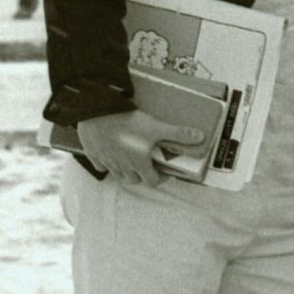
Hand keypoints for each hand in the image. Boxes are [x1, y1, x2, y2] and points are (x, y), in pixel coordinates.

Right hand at [76, 108, 205, 186]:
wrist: (98, 112)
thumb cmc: (127, 122)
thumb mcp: (156, 127)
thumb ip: (178, 134)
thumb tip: (200, 137)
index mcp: (139, 163)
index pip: (152, 181)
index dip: (159, 179)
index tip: (163, 173)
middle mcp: (123, 166)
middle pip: (134, 180)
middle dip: (142, 175)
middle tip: (147, 165)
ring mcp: (107, 161)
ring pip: (117, 175)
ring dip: (125, 172)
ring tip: (130, 162)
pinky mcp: (93, 154)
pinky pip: (99, 165)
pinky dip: (105, 164)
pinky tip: (109, 156)